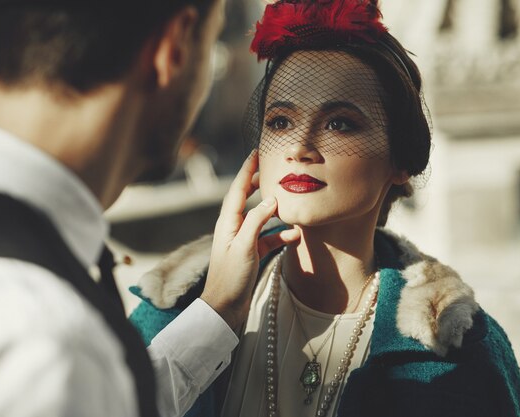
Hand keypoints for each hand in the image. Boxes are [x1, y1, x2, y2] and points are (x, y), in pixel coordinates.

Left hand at [200, 151, 300, 329]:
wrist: (224, 308)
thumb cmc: (230, 278)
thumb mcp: (244, 246)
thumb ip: (257, 221)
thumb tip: (271, 200)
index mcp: (227, 222)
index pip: (237, 189)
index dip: (247, 170)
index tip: (257, 153)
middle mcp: (233, 228)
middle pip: (247, 199)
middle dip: (259, 184)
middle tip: (273, 170)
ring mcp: (242, 241)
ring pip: (261, 219)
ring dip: (275, 212)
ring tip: (290, 202)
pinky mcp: (251, 254)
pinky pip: (268, 238)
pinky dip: (280, 235)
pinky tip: (295, 236)